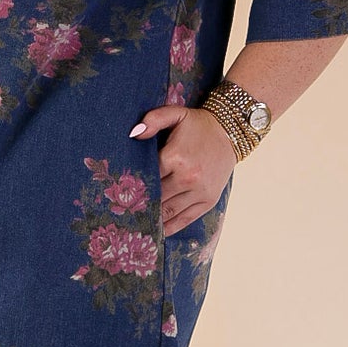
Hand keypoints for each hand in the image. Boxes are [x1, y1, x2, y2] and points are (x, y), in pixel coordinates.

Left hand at [129, 103, 235, 236]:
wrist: (231, 132)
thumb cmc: (198, 124)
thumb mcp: (176, 114)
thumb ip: (153, 120)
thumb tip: (134, 134)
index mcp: (175, 157)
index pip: (146, 178)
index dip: (132, 188)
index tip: (116, 196)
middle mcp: (188, 177)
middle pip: (155, 198)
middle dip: (139, 206)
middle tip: (121, 214)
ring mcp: (199, 191)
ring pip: (168, 212)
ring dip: (152, 220)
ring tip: (135, 226)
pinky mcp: (208, 201)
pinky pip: (185, 219)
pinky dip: (170, 228)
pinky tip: (158, 232)